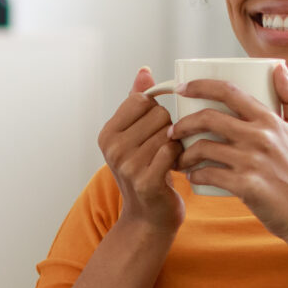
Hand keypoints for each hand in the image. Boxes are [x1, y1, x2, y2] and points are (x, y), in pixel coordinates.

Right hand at [97, 69, 184, 236]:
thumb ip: (137, 102)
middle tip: (163, 147)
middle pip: (158, 114)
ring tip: (169, 159)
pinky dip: (180, 157)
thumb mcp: (135, 136)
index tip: (154, 130)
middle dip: (169, 127)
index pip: (142, 99)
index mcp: (107, 133)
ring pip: (168, 132)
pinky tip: (176, 167)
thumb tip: (144, 71)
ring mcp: (127, 166)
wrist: (149, 217)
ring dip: (177, 144)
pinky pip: (172, 152)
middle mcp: (112, 148)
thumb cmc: (145, 171)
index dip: (156, 111)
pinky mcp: (146, 181)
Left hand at [171, 63, 287, 249]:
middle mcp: (260, 137)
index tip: (182, 88)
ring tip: (180, 160)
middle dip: (183, 123)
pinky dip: (195, 176)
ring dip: (184, 154)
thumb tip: (278, 67)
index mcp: (269, 120)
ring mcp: (252, 161)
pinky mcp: (245, 185)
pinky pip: (208, 175)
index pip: (229, 92)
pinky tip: (192, 177)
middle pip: (209, 118)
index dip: (201, 86)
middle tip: (172, 132)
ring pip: (203, 147)